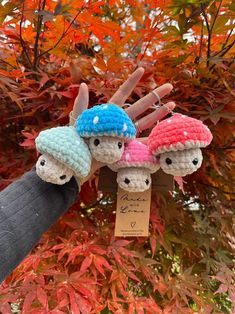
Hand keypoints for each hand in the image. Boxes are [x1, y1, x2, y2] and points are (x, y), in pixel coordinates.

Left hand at [69, 67, 175, 183]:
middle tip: (169, 86)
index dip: (132, 82)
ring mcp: (126, 133)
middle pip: (140, 105)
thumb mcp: (78, 119)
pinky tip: (163, 132)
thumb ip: (81, 103)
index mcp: (110, 112)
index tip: (141, 70)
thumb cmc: (76, 138)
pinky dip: (153, 138)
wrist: (79, 158)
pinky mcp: (127, 147)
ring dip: (159, 113)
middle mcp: (121, 121)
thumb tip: (83, 85)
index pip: (123, 93)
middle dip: (154, 95)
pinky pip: (143, 142)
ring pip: (146, 121)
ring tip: (173, 105)